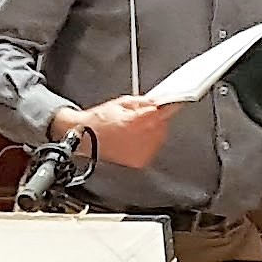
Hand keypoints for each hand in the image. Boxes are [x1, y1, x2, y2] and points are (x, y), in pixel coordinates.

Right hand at [61, 94, 177, 167]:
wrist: (84, 139)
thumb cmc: (98, 121)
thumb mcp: (122, 103)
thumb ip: (144, 102)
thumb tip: (159, 100)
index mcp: (136, 122)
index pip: (163, 112)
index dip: (172, 105)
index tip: (177, 101)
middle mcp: (140, 138)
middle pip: (163, 125)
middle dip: (157, 118)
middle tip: (143, 116)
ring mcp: (140, 152)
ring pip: (160, 137)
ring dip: (153, 131)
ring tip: (134, 128)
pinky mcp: (139, 161)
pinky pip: (152, 148)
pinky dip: (147, 142)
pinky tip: (133, 139)